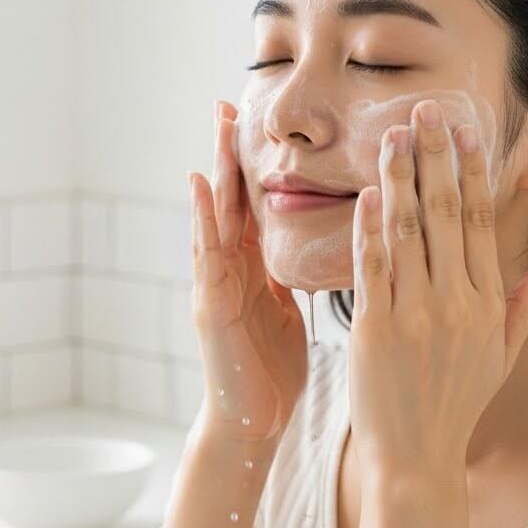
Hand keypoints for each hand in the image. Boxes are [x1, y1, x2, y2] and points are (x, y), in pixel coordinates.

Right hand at [188, 100, 308, 444]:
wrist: (251, 425)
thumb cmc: (273, 372)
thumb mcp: (289, 312)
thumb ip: (294, 276)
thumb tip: (328, 245)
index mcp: (255, 270)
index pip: (256, 206)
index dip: (255, 166)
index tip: (257, 122)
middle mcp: (230, 270)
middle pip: (231, 201)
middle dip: (228, 153)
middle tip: (228, 103)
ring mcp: (214, 286)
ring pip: (215, 218)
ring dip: (214, 170)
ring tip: (216, 128)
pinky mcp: (209, 307)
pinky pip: (206, 256)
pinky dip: (202, 219)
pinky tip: (199, 187)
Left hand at [347, 98, 527, 476]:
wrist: (415, 456)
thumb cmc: (457, 402)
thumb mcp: (501, 355)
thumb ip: (524, 303)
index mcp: (485, 302)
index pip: (480, 221)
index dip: (472, 171)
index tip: (465, 129)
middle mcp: (454, 302)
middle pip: (446, 214)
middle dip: (435, 156)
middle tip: (424, 110)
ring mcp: (414, 314)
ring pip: (408, 232)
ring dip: (400, 178)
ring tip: (392, 135)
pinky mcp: (375, 328)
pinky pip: (372, 267)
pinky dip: (369, 227)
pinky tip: (368, 192)